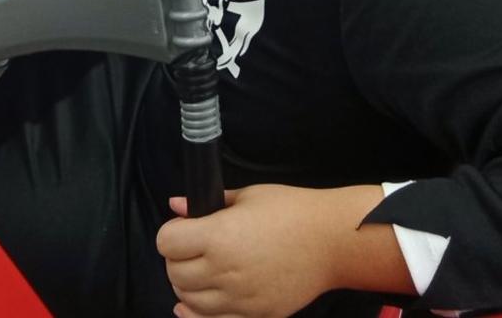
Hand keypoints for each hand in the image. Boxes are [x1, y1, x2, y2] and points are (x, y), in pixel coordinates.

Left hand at [158, 185, 394, 317]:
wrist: (334, 241)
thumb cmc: (292, 212)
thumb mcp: (248, 196)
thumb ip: (208, 203)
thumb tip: (175, 205)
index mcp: (219, 236)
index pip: (166, 243)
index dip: (171, 233)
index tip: (182, 228)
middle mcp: (225, 271)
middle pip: (175, 273)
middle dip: (176, 259)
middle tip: (190, 249)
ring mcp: (241, 298)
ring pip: (189, 301)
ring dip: (187, 287)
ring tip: (199, 272)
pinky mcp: (257, 315)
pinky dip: (199, 315)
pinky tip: (195, 305)